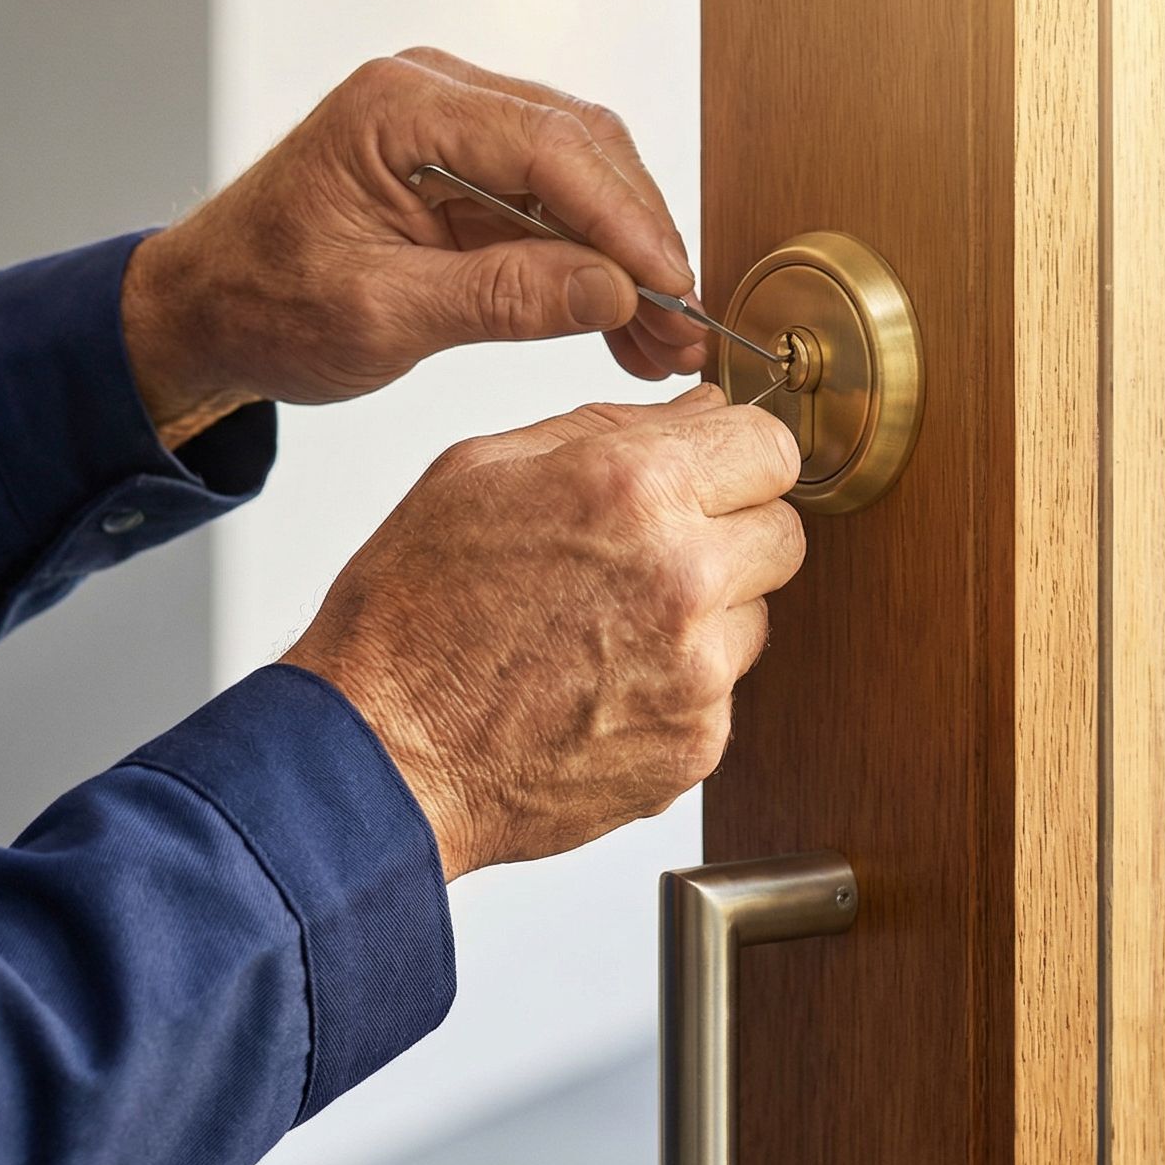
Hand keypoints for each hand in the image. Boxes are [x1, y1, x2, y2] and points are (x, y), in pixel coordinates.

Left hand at [121, 47, 708, 446]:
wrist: (201, 311)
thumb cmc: (259, 305)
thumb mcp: (378, 316)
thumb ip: (499, 298)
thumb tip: (612, 291)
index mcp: (394, 109)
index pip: (546, 145)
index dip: (623, 218)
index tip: (671, 287)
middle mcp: (429, 95)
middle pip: (578, 148)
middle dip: (637, 242)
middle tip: (682, 327)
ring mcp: (449, 126)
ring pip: (576, 176)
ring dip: (623, 258)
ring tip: (662, 343)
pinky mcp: (460, 168)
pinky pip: (547, 204)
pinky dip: (587, 263)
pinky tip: (622, 322)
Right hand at [283, 386, 803, 880]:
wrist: (381, 751)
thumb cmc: (408, 614)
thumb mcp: (478, 470)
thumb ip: (605, 428)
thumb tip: (696, 412)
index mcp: (632, 489)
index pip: (769, 445)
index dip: (737, 454)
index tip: (714, 469)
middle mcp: (682, 575)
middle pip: (783, 530)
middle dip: (729, 530)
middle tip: (648, 550)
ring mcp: (698, 669)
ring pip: (756, 614)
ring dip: (705, 610)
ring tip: (606, 623)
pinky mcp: (697, 743)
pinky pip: (721, 690)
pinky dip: (675, 682)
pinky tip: (597, 680)